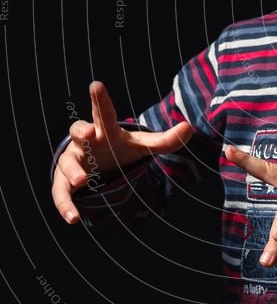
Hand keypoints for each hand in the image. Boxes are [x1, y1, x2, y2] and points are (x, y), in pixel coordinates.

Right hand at [52, 81, 192, 224]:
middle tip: (88, 133)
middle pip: (78, 130)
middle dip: (81, 130)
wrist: (98, 165)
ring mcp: (73, 160)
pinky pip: (60, 192)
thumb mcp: (142, 145)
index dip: (100, 99)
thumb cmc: (119, 149)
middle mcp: (85, 141)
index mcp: (104, 129)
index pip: (103, 112)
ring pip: (68, 163)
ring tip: (82, 180)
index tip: (96, 84)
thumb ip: (164, 140)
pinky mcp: (64, 181)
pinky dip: (65, 205)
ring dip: (74, 170)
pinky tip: (74, 218)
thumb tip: (189, 127)